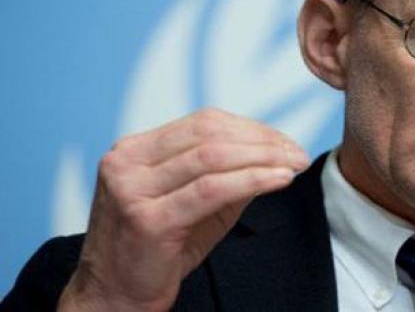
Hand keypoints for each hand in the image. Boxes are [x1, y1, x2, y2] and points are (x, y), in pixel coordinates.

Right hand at [58, 108, 308, 311]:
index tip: (285, 140)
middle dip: (262, 140)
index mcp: (134, 150)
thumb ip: (226, 173)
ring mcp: (132, 190)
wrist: (115, 297)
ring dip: (263, 157)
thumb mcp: (193, 202)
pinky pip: (212, 190)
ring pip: (212, 157)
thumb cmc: (157, 250)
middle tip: (297, 153)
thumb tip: (276, 151)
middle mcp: (126, 163)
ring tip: (294, 164)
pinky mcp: (148, 220)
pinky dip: (252, 179)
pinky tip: (279, 180)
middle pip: (209, 134)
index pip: (202, 122)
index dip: (251, 127)